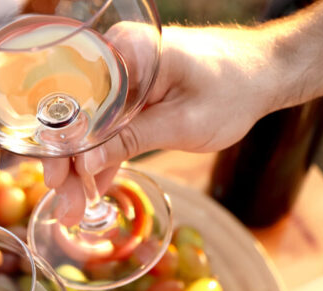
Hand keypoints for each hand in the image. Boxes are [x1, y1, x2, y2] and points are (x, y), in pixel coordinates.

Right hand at [43, 26, 281, 208]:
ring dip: (82, 165)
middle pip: (77, 116)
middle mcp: (117, 56)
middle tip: (63, 205)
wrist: (266, 73)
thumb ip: (130, 141)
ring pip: (90, 125)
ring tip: (72, 207)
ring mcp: (124, 73)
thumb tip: (83, 164)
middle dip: (69, 164)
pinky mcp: (133, 90)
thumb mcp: (181, 124)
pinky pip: (108, 124)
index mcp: (126, 52)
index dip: (62, 146)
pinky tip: (91, 187)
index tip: (56, 180)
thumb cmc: (234, 89)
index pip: (77, 103)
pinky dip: (102, 154)